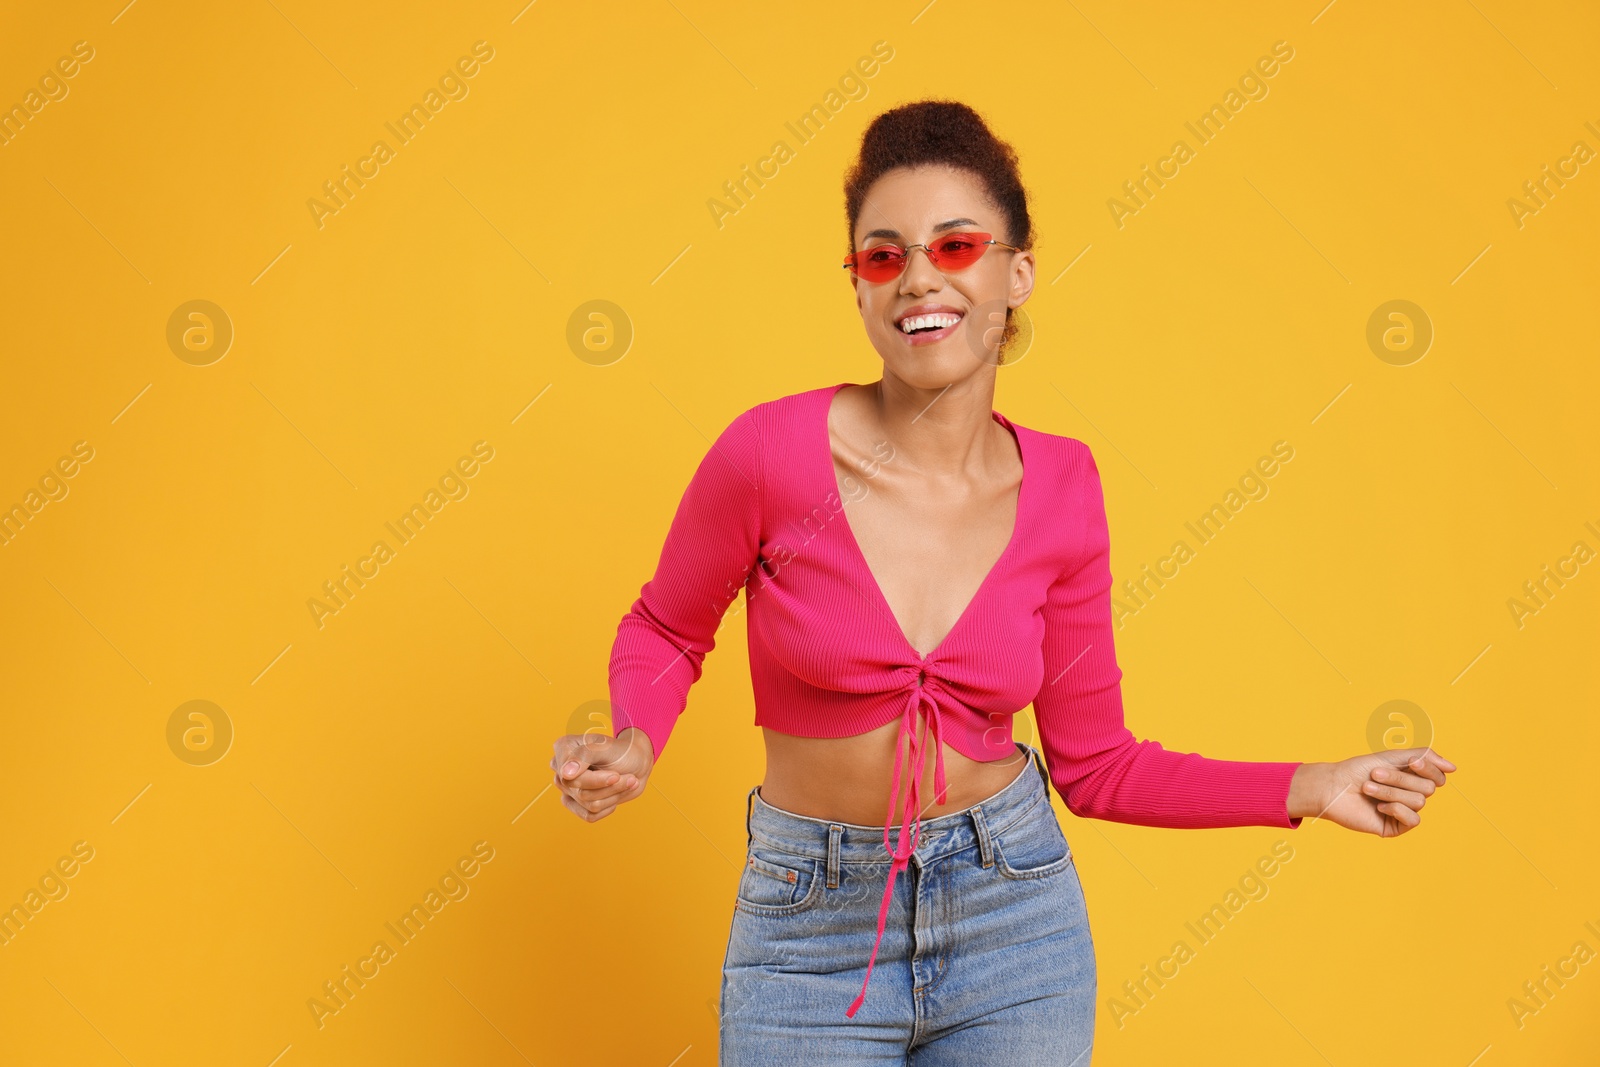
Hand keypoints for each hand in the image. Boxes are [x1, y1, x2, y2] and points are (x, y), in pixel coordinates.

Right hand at [550, 727, 654, 822]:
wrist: (636, 763)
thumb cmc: (621, 751)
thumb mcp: (607, 748)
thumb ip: (584, 756)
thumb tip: (565, 775)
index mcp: (563, 749)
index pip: (571, 778)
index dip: (596, 780)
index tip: (616, 776)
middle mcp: (561, 769)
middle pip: (581, 793)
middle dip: (611, 787)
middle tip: (630, 778)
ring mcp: (567, 788)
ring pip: (589, 805)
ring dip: (614, 795)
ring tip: (628, 781)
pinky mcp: (575, 803)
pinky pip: (590, 815)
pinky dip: (610, 806)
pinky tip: (618, 793)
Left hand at [1288, 748, 1457, 837]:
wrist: (1332, 786)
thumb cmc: (1358, 770)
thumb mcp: (1392, 757)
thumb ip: (1424, 757)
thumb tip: (1454, 768)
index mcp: (1412, 778)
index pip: (1438, 776)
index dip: (1430, 769)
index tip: (1413, 762)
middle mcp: (1411, 795)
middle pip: (1429, 788)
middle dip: (1400, 779)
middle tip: (1374, 774)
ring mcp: (1404, 812)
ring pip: (1419, 801)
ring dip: (1390, 792)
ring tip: (1368, 788)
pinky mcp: (1395, 827)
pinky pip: (1413, 820)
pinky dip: (1396, 809)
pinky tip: (1378, 807)